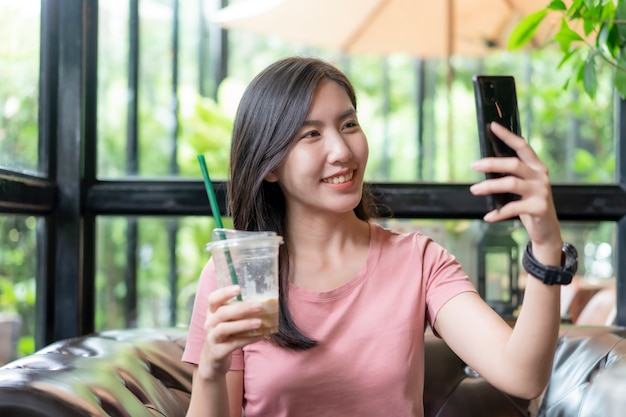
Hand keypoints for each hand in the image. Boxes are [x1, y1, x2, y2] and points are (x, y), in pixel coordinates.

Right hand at [198, 285, 264, 378]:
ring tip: (259, 322)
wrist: (212, 361)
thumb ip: (237, 312)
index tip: (239, 288)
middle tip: (258, 306)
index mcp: (211, 313)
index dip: (224, 292)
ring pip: (225, 328)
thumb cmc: (224, 336)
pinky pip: (234, 344)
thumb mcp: (226, 322)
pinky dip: (248, 339)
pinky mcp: (218, 352)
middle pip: (222, 312)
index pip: (212, 299)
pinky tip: (261, 335)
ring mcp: (212, 338)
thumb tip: (264, 302)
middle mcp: (209, 324)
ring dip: (244, 324)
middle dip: (241, 308)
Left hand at [469, 122, 561, 250]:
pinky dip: (498, 213)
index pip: (522, 146)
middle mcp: (540, 176)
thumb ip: (512, 173)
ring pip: (511, 183)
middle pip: (514, 164)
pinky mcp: (539, 208)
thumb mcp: (523, 185)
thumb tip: (489, 160)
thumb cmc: (529, 203)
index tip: (492, 126)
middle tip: (473, 166)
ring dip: (489, 186)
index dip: (507, 136)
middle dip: (491, 163)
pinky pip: (513, 208)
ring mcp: (541, 192)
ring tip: (474, 190)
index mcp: (536, 167)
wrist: (546, 229)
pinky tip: (487, 217)